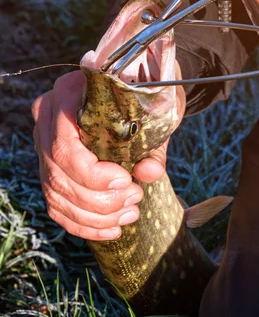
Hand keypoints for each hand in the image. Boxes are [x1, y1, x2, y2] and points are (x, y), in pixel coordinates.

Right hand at [32, 68, 184, 240]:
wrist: (138, 87)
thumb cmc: (145, 95)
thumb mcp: (155, 112)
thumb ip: (153, 144)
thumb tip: (150, 172)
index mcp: (68, 94)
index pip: (64, 145)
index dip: (92, 173)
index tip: (125, 179)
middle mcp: (48, 118)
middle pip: (59, 173)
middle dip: (98, 199)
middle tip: (135, 198)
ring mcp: (45, 144)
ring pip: (56, 193)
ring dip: (94, 215)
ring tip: (130, 214)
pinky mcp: (51, 166)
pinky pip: (57, 205)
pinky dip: (84, 224)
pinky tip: (111, 229)